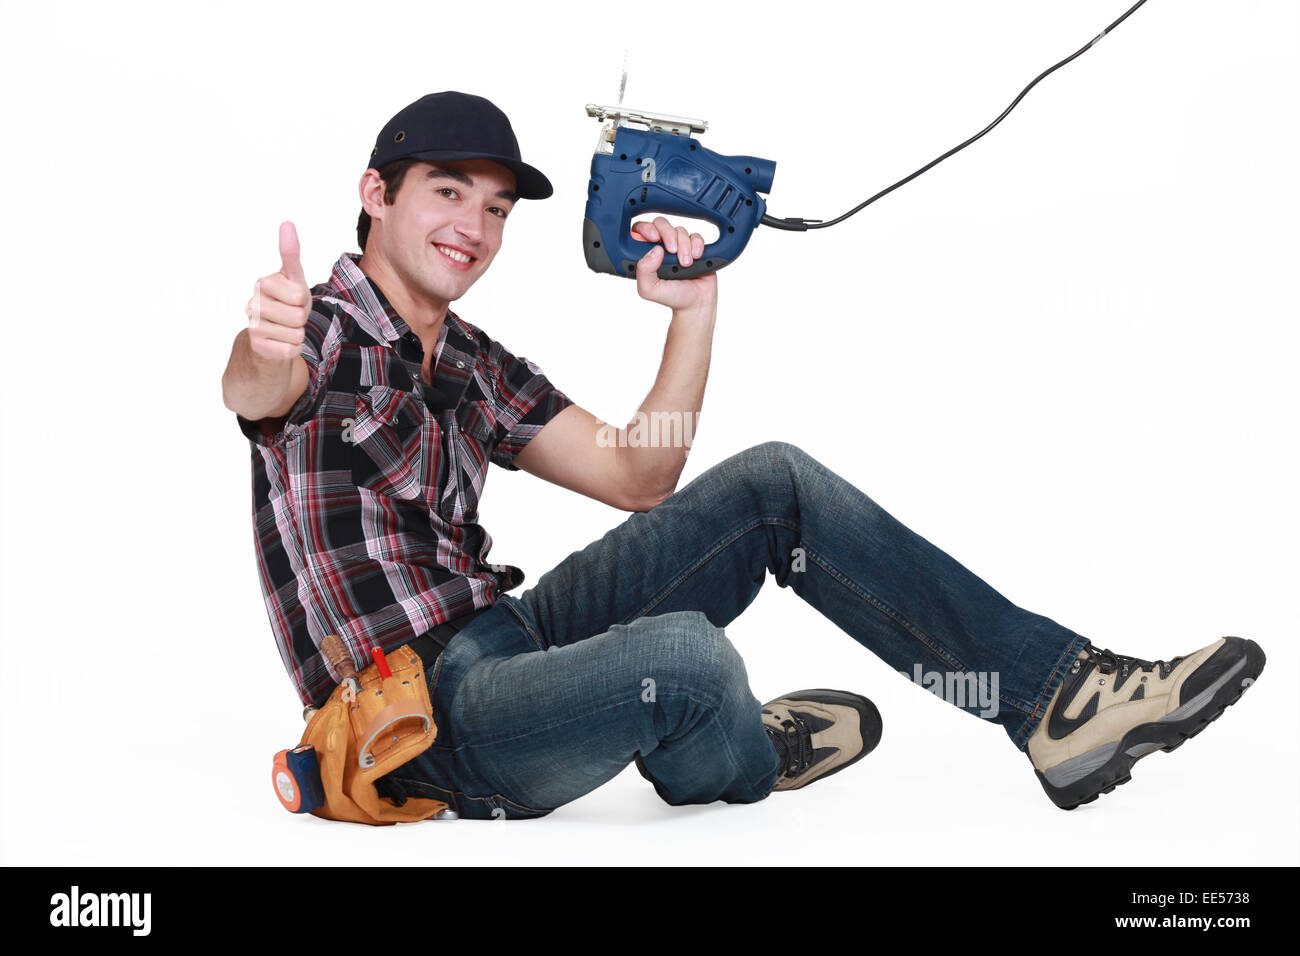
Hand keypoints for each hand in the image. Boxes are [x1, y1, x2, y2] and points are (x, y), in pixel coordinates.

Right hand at [246, 221, 310, 360]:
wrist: (273, 333)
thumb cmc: (287, 302)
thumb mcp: (293, 277)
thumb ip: (290, 253)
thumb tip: (287, 223)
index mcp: (263, 283)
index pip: (299, 295)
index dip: (303, 300)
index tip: (294, 299)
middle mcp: (253, 303)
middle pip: (298, 316)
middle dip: (302, 318)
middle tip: (291, 315)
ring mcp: (252, 325)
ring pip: (295, 334)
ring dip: (297, 333)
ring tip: (286, 327)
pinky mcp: (256, 346)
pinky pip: (290, 350)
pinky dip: (293, 348)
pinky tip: (282, 342)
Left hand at [631, 216, 716, 313]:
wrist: (695, 303)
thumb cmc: (671, 297)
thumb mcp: (649, 289)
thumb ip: (644, 271)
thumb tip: (654, 251)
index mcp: (647, 253)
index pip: (641, 230)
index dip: (646, 229)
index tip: (653, 238)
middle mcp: (662, 247)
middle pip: (661, 224)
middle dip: (668, 234)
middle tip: (672, 251)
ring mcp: (679, 245)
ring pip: (680, 230)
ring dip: (684, 246)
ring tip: (685, 264)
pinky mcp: (695, 247)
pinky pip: (696, 236)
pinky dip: (697, 245)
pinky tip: (696, 257)